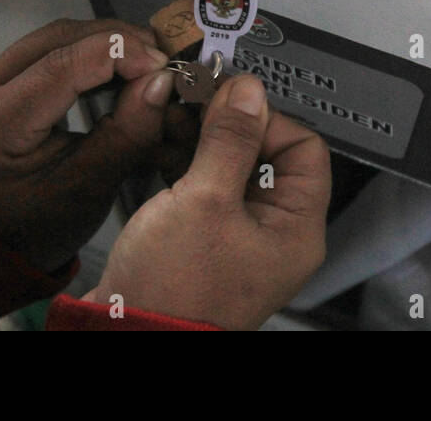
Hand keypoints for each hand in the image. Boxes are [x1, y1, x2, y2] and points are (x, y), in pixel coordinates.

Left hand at [0, 18, 173, 271]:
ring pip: (50, 37)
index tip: (164, 65)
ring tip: (145, 59)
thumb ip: (126, 135)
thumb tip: (162, 80)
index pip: (59, 67)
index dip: (118, 54)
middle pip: (55, 40)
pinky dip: (84, 51)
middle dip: (116, 40)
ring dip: (102, 41)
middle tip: (163, 56)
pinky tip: (115, 65)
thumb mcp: (88, 190)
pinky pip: (42, 49)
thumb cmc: (40, 226)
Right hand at [85, 74, 331, 328]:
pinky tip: (159, 144)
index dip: (266, 117)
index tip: (226, 98)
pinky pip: (205, 186)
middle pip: (265, 154)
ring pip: (230, 166)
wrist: (128, 338)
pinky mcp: (204, 239)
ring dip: (201, 138)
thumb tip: (248, 92)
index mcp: (295, 228)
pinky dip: (185, 161)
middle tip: (192, 100)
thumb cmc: (174, 291)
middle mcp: (274, 232)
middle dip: (226, 123)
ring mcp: (238, 236)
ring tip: (170, 116)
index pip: (302, 148)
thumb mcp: (205, 200)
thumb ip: (230, 139)